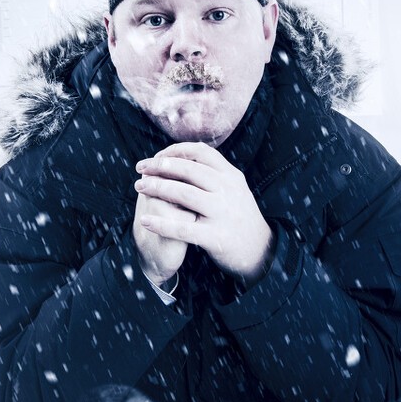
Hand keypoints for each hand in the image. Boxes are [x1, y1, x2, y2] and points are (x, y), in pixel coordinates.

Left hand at [134, 142, 273, 284]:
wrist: (260, 250)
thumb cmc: (239, 216)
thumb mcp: (234, 188)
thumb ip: (214, 171)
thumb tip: (184, 153)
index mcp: (231, 176)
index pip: (200, 152)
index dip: (175, 151)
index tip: (156, 157)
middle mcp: (228, 190)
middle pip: (189, 170)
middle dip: (160, 167)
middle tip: (141, 168)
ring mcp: (222, 213)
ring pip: (184, 194)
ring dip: (157, 188)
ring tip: (139, 186)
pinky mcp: (215, 237)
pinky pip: (183, 228)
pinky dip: (161, 224)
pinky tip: (145, 220)